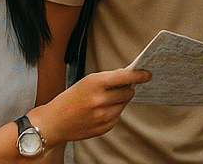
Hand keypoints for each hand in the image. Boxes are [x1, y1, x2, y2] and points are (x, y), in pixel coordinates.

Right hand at [34, 67, 150, 143]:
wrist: (55, 122)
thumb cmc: (70, 99)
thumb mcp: (86, 82)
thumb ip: (108, 79)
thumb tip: (129, 78)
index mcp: (95, 83)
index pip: (125, 77)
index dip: (139, 75)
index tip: (147, 74)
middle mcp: (100, 100)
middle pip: (128, 92)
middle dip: (126, 89)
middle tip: (116, 88)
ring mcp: (103, 116)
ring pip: (124, 105)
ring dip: (119, 101)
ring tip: (103, 101)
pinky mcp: (104, 128)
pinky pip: (117, 116)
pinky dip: (112, 112)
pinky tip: (99, 112)